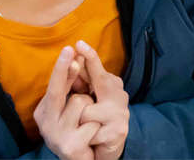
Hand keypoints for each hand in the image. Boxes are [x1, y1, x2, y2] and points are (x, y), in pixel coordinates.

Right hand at [34, 47, 98, 159]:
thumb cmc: (77, 129)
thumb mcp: (72, 107)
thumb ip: (72, 86)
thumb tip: (78, 58)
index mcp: (44, 112)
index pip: (53, 86)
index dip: (62, 68)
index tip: (69, 49)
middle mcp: (45, 124)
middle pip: (55, 91)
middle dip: (63, 69)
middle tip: (70, 49)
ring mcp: (55, 136)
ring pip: (80, 103)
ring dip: (91, 107)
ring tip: (88, 121)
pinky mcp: (69, 147)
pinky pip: (91, 123)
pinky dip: (97, 127)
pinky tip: (92, 136)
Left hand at [74, 41, 129, 159]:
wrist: (104, 151)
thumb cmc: (93, 121)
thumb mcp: (84, 99)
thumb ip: (80, 83)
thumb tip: (72, 63)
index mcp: (110, 85)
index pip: (97, 70)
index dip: (90, 57)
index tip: (79, 44)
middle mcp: (119, 96)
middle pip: (98, 82)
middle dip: (80, 84)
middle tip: (76, 68)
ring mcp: (121, 113)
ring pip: (86, 111)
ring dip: (80, 120)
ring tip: (85, 126)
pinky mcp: (118, 131)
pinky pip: (90, 130)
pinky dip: (86, 136)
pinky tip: (92, 138)